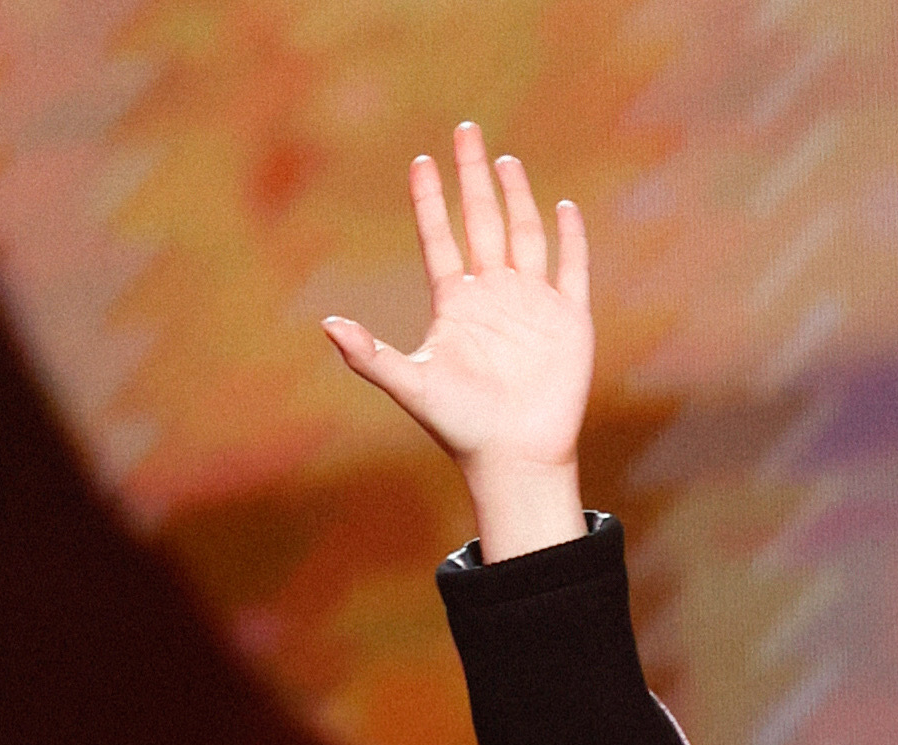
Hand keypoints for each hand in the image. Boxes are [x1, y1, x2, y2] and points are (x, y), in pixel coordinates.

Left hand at [323, 125, 590, 564]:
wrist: (515, 459)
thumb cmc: (462, 428)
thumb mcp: (412, 386)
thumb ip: (369, 356)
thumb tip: (326, 324)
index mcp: (455, 305)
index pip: (439, 239)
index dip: (430, 201)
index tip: (421, 162)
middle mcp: (493, 296)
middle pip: (482, 221)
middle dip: (473, 177)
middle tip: (466, 131)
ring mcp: (531, 304)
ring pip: (525, 235)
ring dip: (517, 197)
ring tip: (505, 160)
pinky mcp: (568, 320)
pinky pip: (571, 269)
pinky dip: (570, 239)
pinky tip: (564, 209)